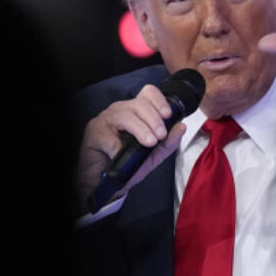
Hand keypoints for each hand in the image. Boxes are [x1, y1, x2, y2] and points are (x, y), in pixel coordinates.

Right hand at [76, 84, 186, 212]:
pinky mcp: (94, 131)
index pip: (148, 93)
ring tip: (149, 142)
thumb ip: (168, 143)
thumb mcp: (153, 156)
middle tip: (160, 135)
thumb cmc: (128, 164)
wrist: (106, 182)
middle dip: (154, 119)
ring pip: (125, 115)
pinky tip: (121, 154)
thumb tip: (182, 127)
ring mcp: (106, 119)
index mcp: (137, 112)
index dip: (159, 101)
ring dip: (140, 129)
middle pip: (139, 103)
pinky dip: (117, 146)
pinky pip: (108, 135)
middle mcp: (122, 111)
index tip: (168, 115)